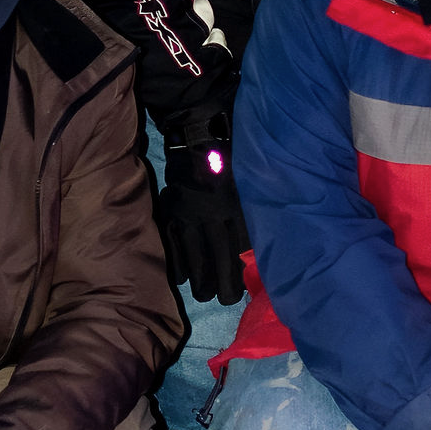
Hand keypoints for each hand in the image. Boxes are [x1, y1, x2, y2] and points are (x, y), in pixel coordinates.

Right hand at [156, 112, 250, 307]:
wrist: (201, 130)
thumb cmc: (235, 156)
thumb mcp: (253, 182)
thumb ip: (256, 213)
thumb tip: (260, 247)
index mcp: (237, 206)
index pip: (242, 250)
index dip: (245, 274)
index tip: (247, 287)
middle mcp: (214, 214)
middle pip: (220, 262)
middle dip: (223, 287)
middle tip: (225, 299)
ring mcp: (190, 215)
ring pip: (195, 260)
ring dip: (200, 281)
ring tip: (205, 294)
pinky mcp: (171, 212)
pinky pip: (173, 246)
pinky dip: (177, 265)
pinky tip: (182, 277)